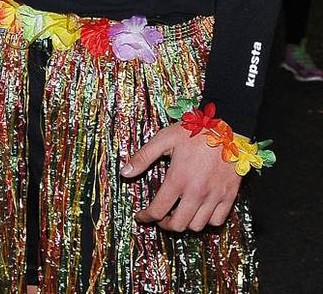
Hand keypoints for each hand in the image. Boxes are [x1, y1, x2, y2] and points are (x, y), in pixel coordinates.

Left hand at [124, 122, 241, 232]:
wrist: (228, 128)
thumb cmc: (194, 132)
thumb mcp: (163, 139)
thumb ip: (142, 157)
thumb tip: (124, 173)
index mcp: (178, 179)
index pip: (158, 210)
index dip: (145, 217)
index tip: (141, 216)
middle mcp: (197, 192)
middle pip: (178, 224)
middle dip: (164, 224)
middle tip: (159, 217)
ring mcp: (215, 196)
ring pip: (197, 226)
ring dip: (184, 224)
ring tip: (177, 214)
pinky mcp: (229, 196)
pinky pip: (217, 220)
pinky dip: (206, 221)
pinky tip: (198, 211)